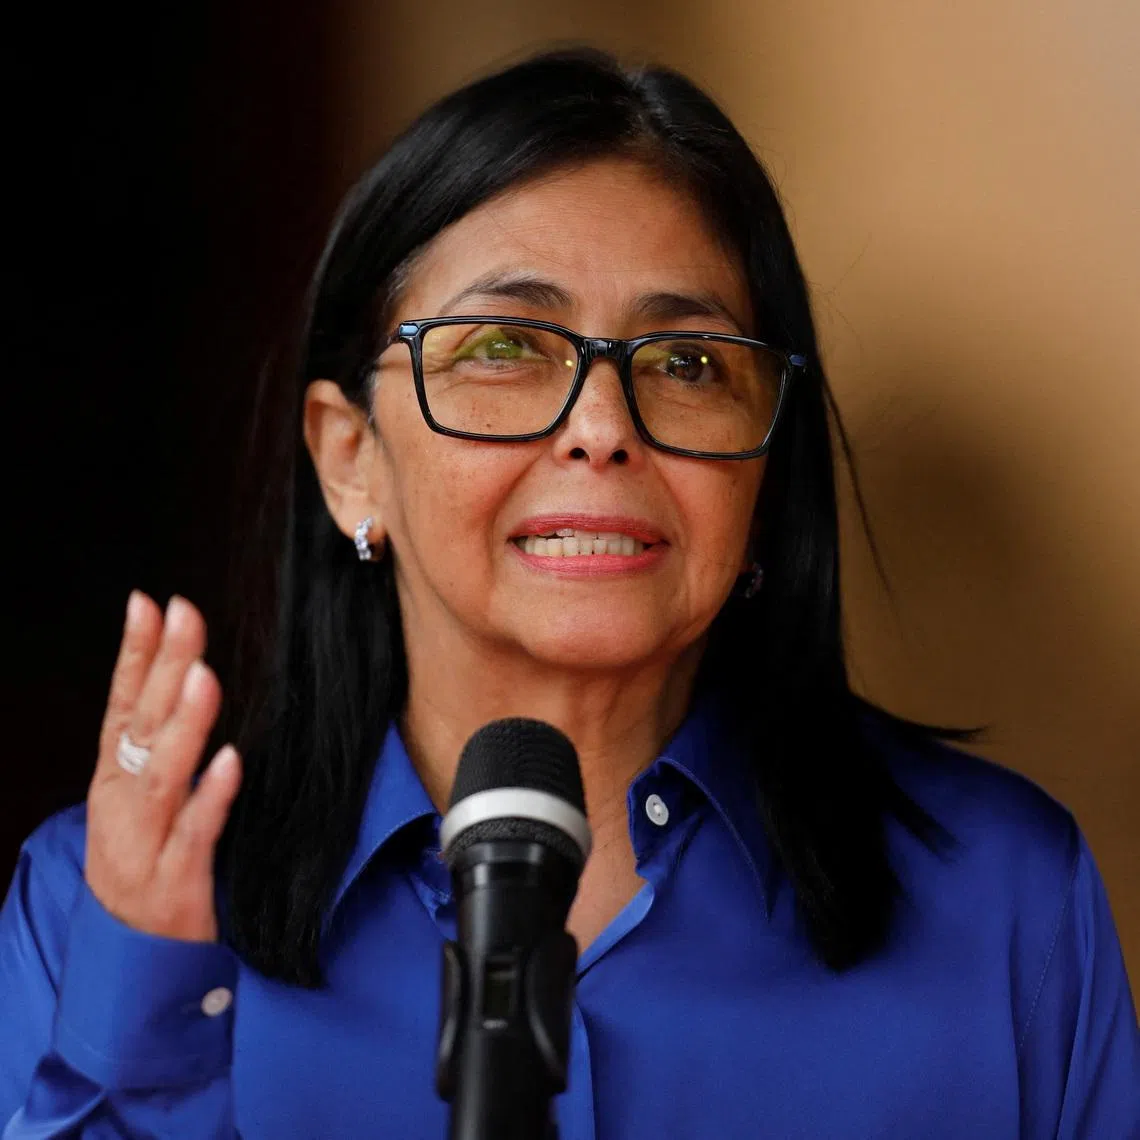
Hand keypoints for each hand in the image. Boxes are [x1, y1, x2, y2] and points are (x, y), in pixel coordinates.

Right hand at [84, 591, 241, 941]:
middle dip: (163, 668)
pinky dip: (211, 797)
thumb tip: (186, 676)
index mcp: (114, 779)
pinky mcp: (175, 881)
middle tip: (185, 614)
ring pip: (163, 776)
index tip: (148, 602)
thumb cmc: (144, 866)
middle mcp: (122, 804)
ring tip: (203, 674)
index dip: (134, 655)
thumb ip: (160, 746)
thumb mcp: (139, 802)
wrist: (131, 961)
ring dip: (184, 724)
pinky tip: (230, 761)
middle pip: (143, 727)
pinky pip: (196, 834)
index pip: (121, 705)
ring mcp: (144, 843)